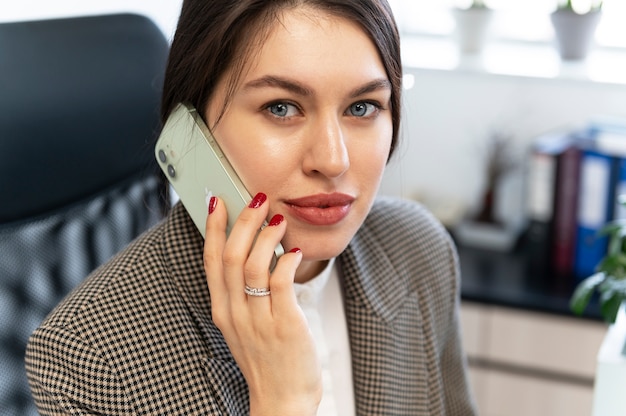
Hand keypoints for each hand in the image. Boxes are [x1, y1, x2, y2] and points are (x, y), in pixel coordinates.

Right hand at [203, 193, 321, 415]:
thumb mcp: (243, 326)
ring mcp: (259, 319)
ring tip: (278, 219)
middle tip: (256, 198)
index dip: (212, 228)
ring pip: (254, 266)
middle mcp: (235, 313)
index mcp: (222, 310)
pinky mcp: (285, 324)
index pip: (211, 261)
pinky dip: (286, 261)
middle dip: (242, 221)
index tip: (218, 202)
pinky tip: (294, 251)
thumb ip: (243, 294)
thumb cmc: (267, 359)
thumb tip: (253, 254)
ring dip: (266, 236)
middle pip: (231, 256)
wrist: (283, 400)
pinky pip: (281, 283)